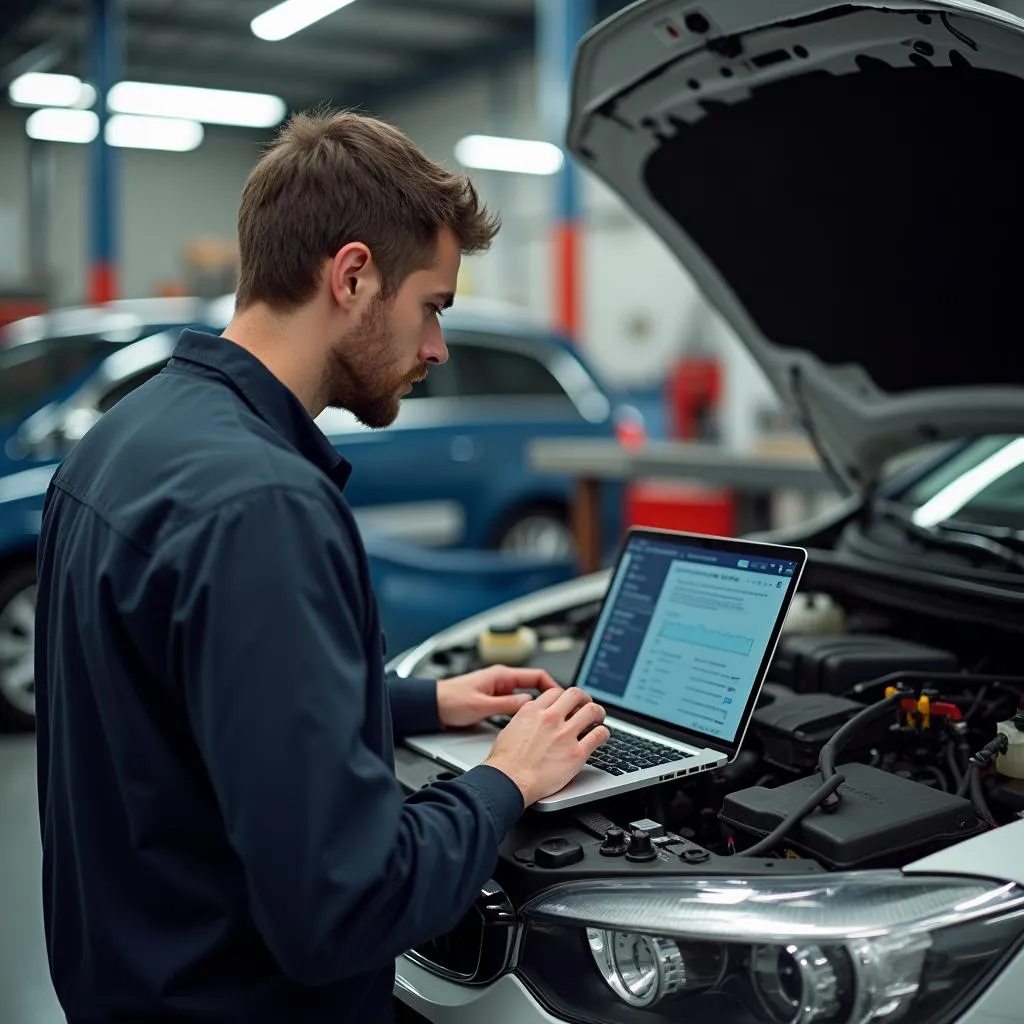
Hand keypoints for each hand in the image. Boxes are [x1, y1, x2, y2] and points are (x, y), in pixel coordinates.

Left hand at [436, 666, 560, 728]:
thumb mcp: (481, 705)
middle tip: (562, 711)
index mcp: (501, 675)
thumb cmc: (450, 701)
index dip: (554, 687)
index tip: (564, 699)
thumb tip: (529, 704)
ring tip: (548, 720)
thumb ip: (505, 704)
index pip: (537, 676)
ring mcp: (498, 690)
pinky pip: (515, 704)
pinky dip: (524, 712)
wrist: (432, 706)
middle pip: (534, 686)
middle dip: (549, 698)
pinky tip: (528, 724)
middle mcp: (501, 680)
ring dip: (537, 706)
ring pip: (526, 696)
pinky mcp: (493, 701)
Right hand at [484, 687, 608, 805]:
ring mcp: (565, 735)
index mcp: (533, 711)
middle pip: (576, 694)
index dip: (564, 696)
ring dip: (598, 713)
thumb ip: (525, 719)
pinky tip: (601, 736)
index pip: (556, 692)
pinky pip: (598, 735)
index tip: (568, 703)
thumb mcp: (510, 729)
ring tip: (598, 718)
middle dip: (584, 698)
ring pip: (592, 710)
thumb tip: (532, 718)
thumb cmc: (505, 762)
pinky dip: (603, 733)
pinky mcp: (576, 753)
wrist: (508, 782)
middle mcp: (550, 718)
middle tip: (586, 705)